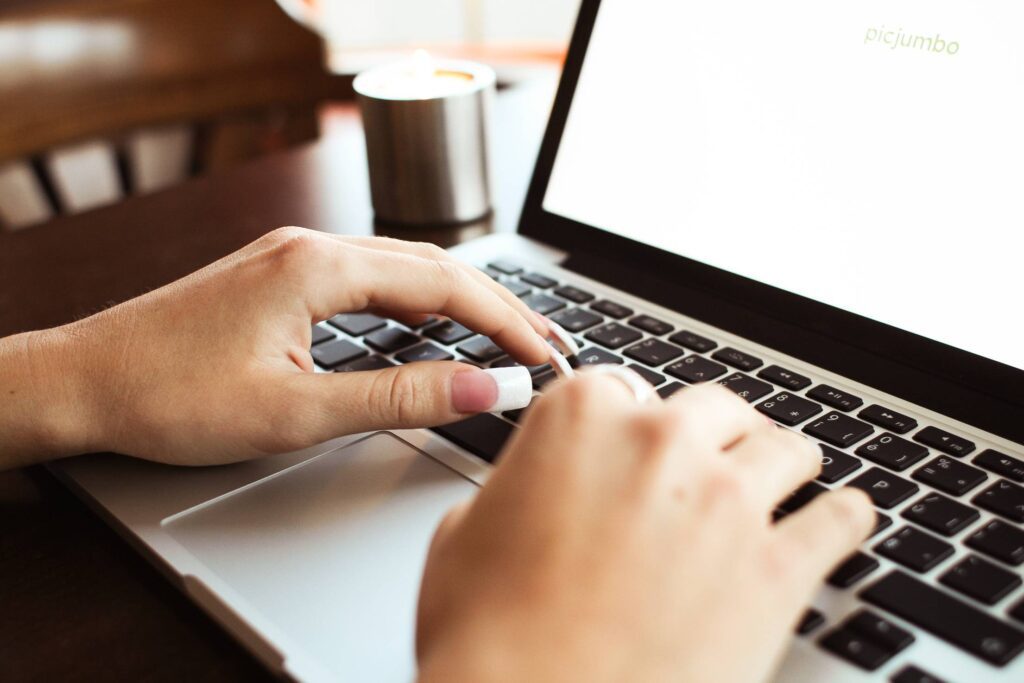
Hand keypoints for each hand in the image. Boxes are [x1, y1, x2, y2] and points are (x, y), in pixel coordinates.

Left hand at [0, 228, 549, 467]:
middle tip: (547, 342)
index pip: (445, 284)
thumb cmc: (172, 396)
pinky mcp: (280, 275)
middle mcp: (311, 246)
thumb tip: (480, 388)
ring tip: (506, 330)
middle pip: (432, 266)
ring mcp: (293, 256)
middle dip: (497, 305)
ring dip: (459, 299)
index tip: (546, 354)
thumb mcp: (296, 411)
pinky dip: (416, 300)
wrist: (83, 381)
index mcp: (319, 266)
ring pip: (403, 268)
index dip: (505, 321)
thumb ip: (397, 397)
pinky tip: (432, 321)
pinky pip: (370, 277)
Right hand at [416, 377, 874, 681]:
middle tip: (713, 461)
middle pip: (718, 409)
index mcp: (581, 418)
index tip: (641, 441)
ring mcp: (728, 503)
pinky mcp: (778, 569)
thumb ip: (517, 489)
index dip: (632, 422)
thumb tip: (532, 493)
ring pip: (787, 448)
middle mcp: (661, 443)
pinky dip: (843, 516)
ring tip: (781, 480)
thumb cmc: (489, 635)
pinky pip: (841, 519)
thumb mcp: (466, 535)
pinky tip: (840, 518)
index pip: (627, 388)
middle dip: (716, 435)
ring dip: (781, 463)